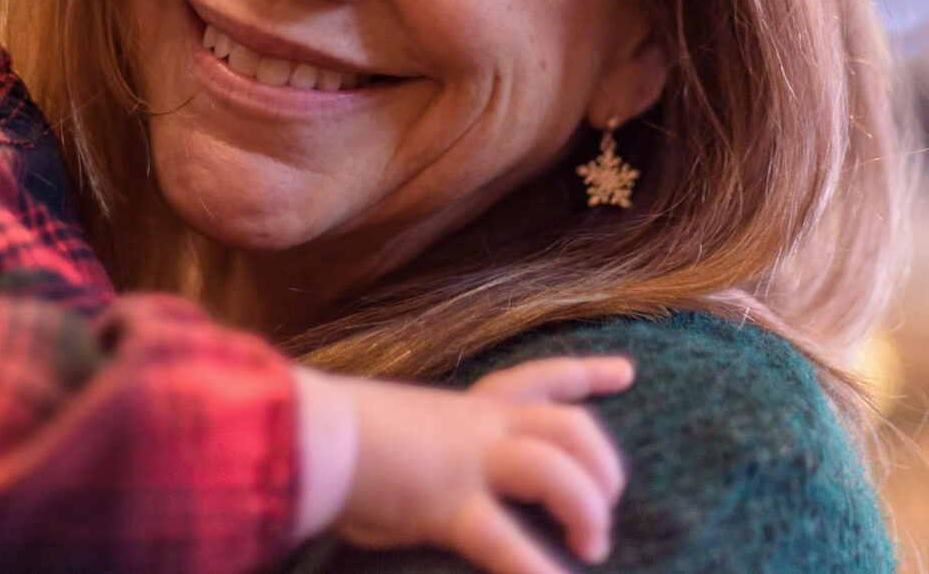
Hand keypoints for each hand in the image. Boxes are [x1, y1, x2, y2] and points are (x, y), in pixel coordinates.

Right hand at [296, 355, 632, 573]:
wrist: (303, 435)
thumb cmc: (334, 436)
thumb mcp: (396, 434)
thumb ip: (425, 449)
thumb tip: (429, 473)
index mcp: (464, 410)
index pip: (534, 380)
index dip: (584, 375)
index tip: (625, 373)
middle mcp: (474, 428)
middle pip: (568, 424)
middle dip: (603, 464)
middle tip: (608, 503)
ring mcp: (465, 463)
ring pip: (555, 468)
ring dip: (585, 509)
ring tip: (591, 548)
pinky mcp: (448, 506)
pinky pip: (509, 546)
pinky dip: (538, 573)